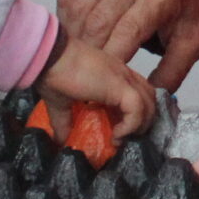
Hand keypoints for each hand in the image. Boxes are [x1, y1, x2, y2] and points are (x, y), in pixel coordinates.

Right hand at [36, 30, 154, 135]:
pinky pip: (137, 110)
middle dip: (142, 121)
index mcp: (112, 76)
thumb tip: (60, 141)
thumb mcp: (60, 103)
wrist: (49, 56)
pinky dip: (131, 126)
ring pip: (149, 104)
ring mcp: (124, 78)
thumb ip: (64, 122)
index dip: (135, 114)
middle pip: (149, 98)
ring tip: (121, 138)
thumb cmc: (52, 73)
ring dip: (139, 126)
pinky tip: (116, 135)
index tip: (119, 131)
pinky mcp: (120, 86)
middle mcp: (123, 74)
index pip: (137, 93)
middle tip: (125, 137)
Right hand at [56, 0, 198, 90]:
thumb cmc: (184, 4)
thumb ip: (173, 72)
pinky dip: (68, 22)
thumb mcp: (192, 40)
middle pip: (97, 23)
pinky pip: (69, 0)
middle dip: (90, 55)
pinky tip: (76, 37)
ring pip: (79, 13)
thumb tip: (150, 100)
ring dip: (75, 41)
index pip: (127, 31)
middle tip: (87, 79)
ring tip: (79, 62)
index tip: (104, 84)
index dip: (113, 59)